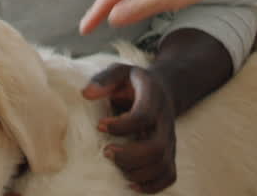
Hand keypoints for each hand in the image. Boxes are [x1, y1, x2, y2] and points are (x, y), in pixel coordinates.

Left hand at [82, 64, 176, 192]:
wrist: (162, 89)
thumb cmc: (133, 83)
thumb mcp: (120, 71)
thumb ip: (104, 79)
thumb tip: (86, 94)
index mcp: (153, 98)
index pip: (143, 116)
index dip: (121, 125)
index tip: (100, 125)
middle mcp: (165, 121)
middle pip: (156, 148)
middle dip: (129, 156)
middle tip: (106, 151)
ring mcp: (169, 139)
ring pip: (162, 165)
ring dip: (137, 172)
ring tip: (116, 166)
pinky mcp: (169, 152)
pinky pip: (169, 175)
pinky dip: (152, 185)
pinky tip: (131, 184)